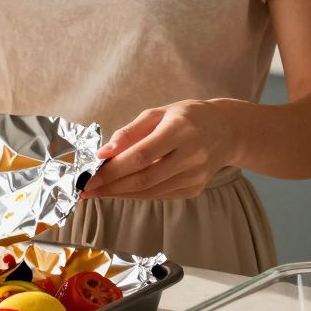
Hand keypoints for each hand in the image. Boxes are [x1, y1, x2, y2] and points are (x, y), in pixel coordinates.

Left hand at [81, 100, 239, 200]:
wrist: (226, 131)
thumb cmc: (186, 117)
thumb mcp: (157, 114)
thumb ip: (129, 133)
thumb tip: (102, 154)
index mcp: (180, 130)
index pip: (140, 156)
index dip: (112, 170)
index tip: (88, 176)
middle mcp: (191, 155)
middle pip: (143, 178)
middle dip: (110, 186)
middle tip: (84, 190)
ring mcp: (195, 176)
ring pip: (150, 191)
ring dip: (119, 193)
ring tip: (97, 191)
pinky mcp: (195, 189)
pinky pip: (159, 195)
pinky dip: (136, 195)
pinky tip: (119, 191)